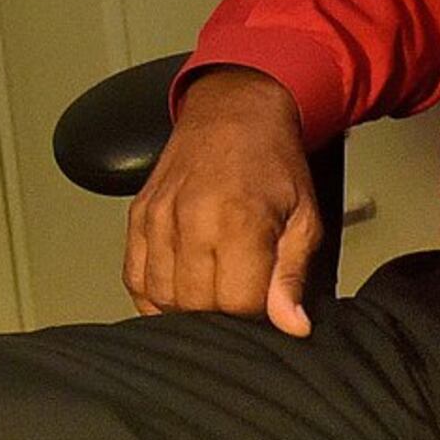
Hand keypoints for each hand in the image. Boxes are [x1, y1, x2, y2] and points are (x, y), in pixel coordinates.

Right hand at [125, 69, 322, 335]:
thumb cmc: (273, 164)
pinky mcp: (137, 218)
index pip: (237, 304)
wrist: (234, 113)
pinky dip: (155, 295)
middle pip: (196, 306)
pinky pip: (135, 279)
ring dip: (188, 306)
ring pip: (163, 298)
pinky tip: (180, 288)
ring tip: (213, 287)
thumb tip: (292, 326)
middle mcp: (191, 220)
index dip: (255, 313)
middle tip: (241, 290)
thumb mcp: (303, 219)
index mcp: (238, 221)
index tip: (264, 298)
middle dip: (222, 311)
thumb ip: (292, 277)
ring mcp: (158, 219)